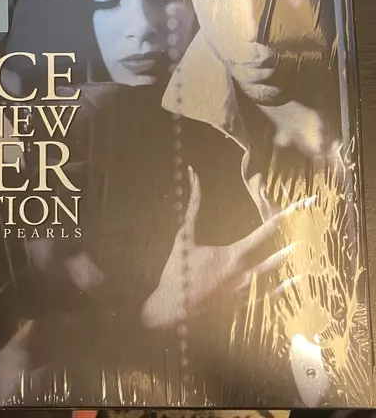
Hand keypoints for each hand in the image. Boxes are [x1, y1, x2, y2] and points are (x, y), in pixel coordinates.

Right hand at [141, 166, 312, 327]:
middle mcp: (246, 273)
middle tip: (309, 224)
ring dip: (289, 259)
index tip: (300, 205)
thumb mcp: (183, 235)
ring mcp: (247, 290)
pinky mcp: (243, 303)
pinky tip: (295, 280)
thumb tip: (192, 175)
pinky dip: (284, 286)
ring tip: (304, 248)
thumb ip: (192, 205)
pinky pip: (270, 295)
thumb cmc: (177, 269)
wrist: (172, 306)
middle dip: (294, 237)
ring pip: (277, 274)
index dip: (284, 216)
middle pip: (277, 251)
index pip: (266, 231)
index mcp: (234, 254)